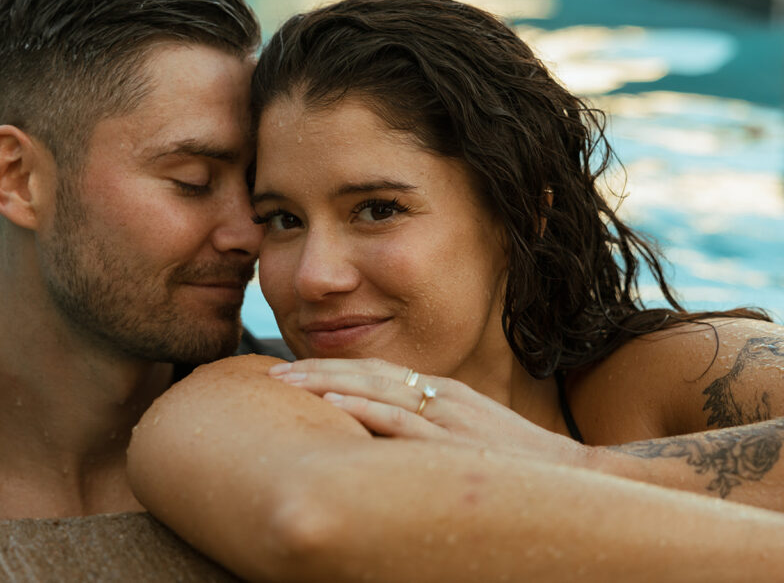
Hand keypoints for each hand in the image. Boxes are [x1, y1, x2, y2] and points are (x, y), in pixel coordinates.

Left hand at [269, 358, 589, 467]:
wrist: (581, 480)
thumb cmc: (520, 466)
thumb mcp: (470, 437)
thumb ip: (430, 433)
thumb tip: (382, 445)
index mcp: (443, 393)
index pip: (376, 374)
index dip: (331, 372)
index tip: (292, 375)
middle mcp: (441, 396)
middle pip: (366, 375)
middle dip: (316, 373)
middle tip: (270, 375)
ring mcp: (449, 418)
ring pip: (374, 391)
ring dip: (325, 384)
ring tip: (284, 383)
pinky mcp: (457, 443)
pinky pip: (402, 423)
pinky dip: (364, 411)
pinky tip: (332, 405)